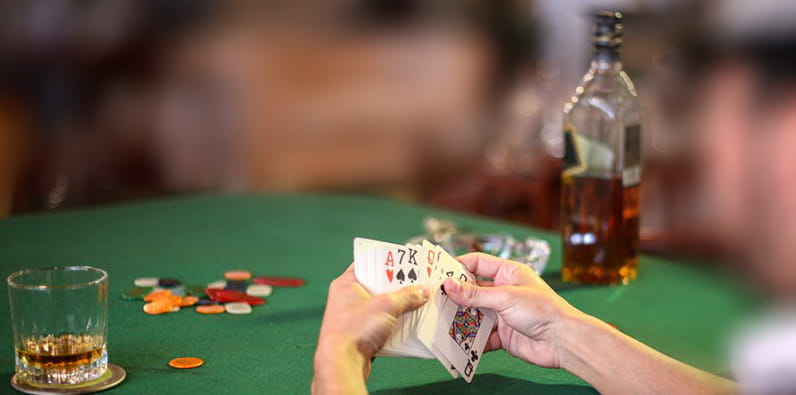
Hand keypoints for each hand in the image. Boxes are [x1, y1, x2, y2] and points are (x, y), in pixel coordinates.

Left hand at [313, 264, 427, 393]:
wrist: (342, 364)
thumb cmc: (355, 329)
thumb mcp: (387, 306)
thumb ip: (407, 296)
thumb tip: (423, 291)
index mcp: (346, 283)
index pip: (368, 263)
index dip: (387, 261)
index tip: (406, 260)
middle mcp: (347, 298)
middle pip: (377, 285)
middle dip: (398, 285)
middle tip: (418, 281)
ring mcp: (352, 317)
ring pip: (380, 305)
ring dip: (398, 305)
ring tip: (418, 300)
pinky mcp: (359, 334)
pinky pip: (380, 322)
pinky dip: (393, 322)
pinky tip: (409, 322)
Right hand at [443, 253, 583, 368]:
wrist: (563, 342)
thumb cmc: (543, 310)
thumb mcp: (505, 297)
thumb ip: (475, 294)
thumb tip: (448, 285)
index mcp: (508, 273)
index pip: (477, 263)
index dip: (458, 266)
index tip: (439, 272)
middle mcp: (504, 291)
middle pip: (472, 290)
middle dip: (455, 296)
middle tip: (434, 299)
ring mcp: (502, 313)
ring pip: (474, 314)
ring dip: (461, 318)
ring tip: (441, 320)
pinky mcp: (502, 334)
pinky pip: (481, 336)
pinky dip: (471, 339)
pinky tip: (459, 341)